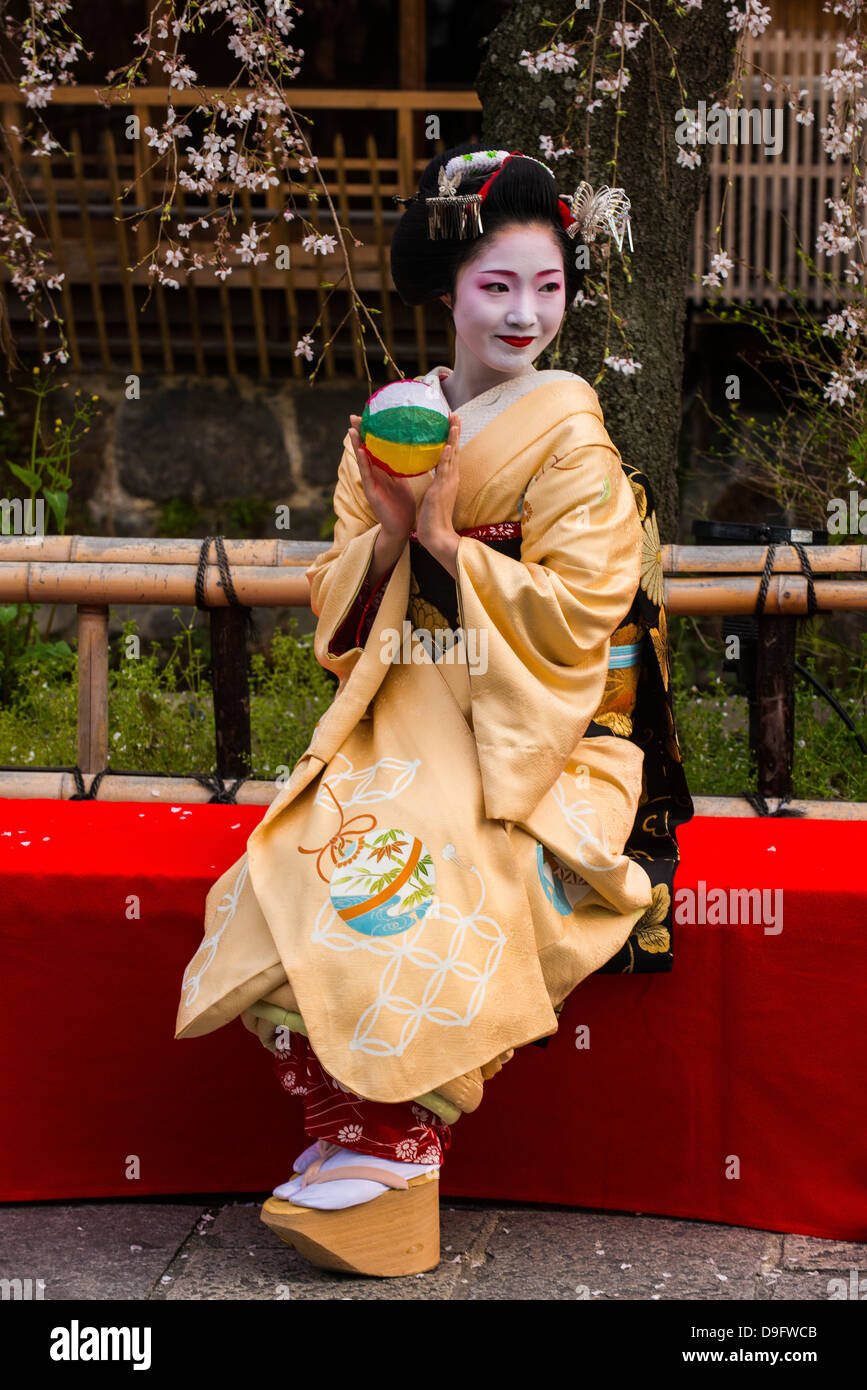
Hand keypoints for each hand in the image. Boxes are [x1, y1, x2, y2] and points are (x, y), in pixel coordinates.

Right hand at [349, 414, 415, 541]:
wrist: (402, 527)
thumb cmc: (403, 505)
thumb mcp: (403, 480)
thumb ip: (402, 466)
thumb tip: (410, 449)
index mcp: (382, 470)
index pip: (375, 447)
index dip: (371, 432)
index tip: (369, 415)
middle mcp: (373, 474)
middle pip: (364, 449)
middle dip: (359, 433)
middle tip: (354, 416)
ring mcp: (370, 483)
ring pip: (362, 460)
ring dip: (356, 444)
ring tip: (352, 429)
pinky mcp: (371, 492)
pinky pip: (367, 475)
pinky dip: (363, 462)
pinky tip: (360, 451)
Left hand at [415, 413, 460, 574]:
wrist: (437, 535)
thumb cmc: (433, 517)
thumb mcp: (434, 494)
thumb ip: (435, 482)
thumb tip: (430, 472)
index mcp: (448, 479)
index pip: (450, 454)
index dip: (451, 437)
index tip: (450, 422)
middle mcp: (451, 478)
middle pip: (455, 450)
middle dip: (455, 432)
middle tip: (455, 414)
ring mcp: (448, 483)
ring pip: (452, 456)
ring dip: (453, 438)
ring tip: (454, 422)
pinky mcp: (441, 490)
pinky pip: (445, 471)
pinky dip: (447, 458)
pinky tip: (448, 446)